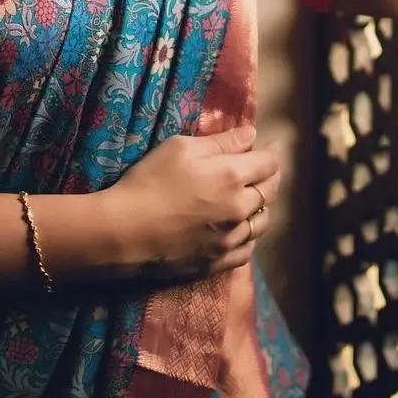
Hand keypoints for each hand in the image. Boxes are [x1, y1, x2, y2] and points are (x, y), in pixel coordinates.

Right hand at [101, 126, 281, 280]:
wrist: (124, 231)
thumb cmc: (150, 180)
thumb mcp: (181, 148)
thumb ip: (221, 142)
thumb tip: (252, 134)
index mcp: (233, 177)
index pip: (268, 163)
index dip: (273, 152)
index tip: (273, 145)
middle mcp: (239, 209)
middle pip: (270, 192)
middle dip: (272, 176)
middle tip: (267, 168)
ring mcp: (230, 240)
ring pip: (262, 223)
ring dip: (263, 207)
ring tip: (257, 198)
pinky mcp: (218, 263)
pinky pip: (247, 251)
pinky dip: (250, 237)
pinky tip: (243, 230)